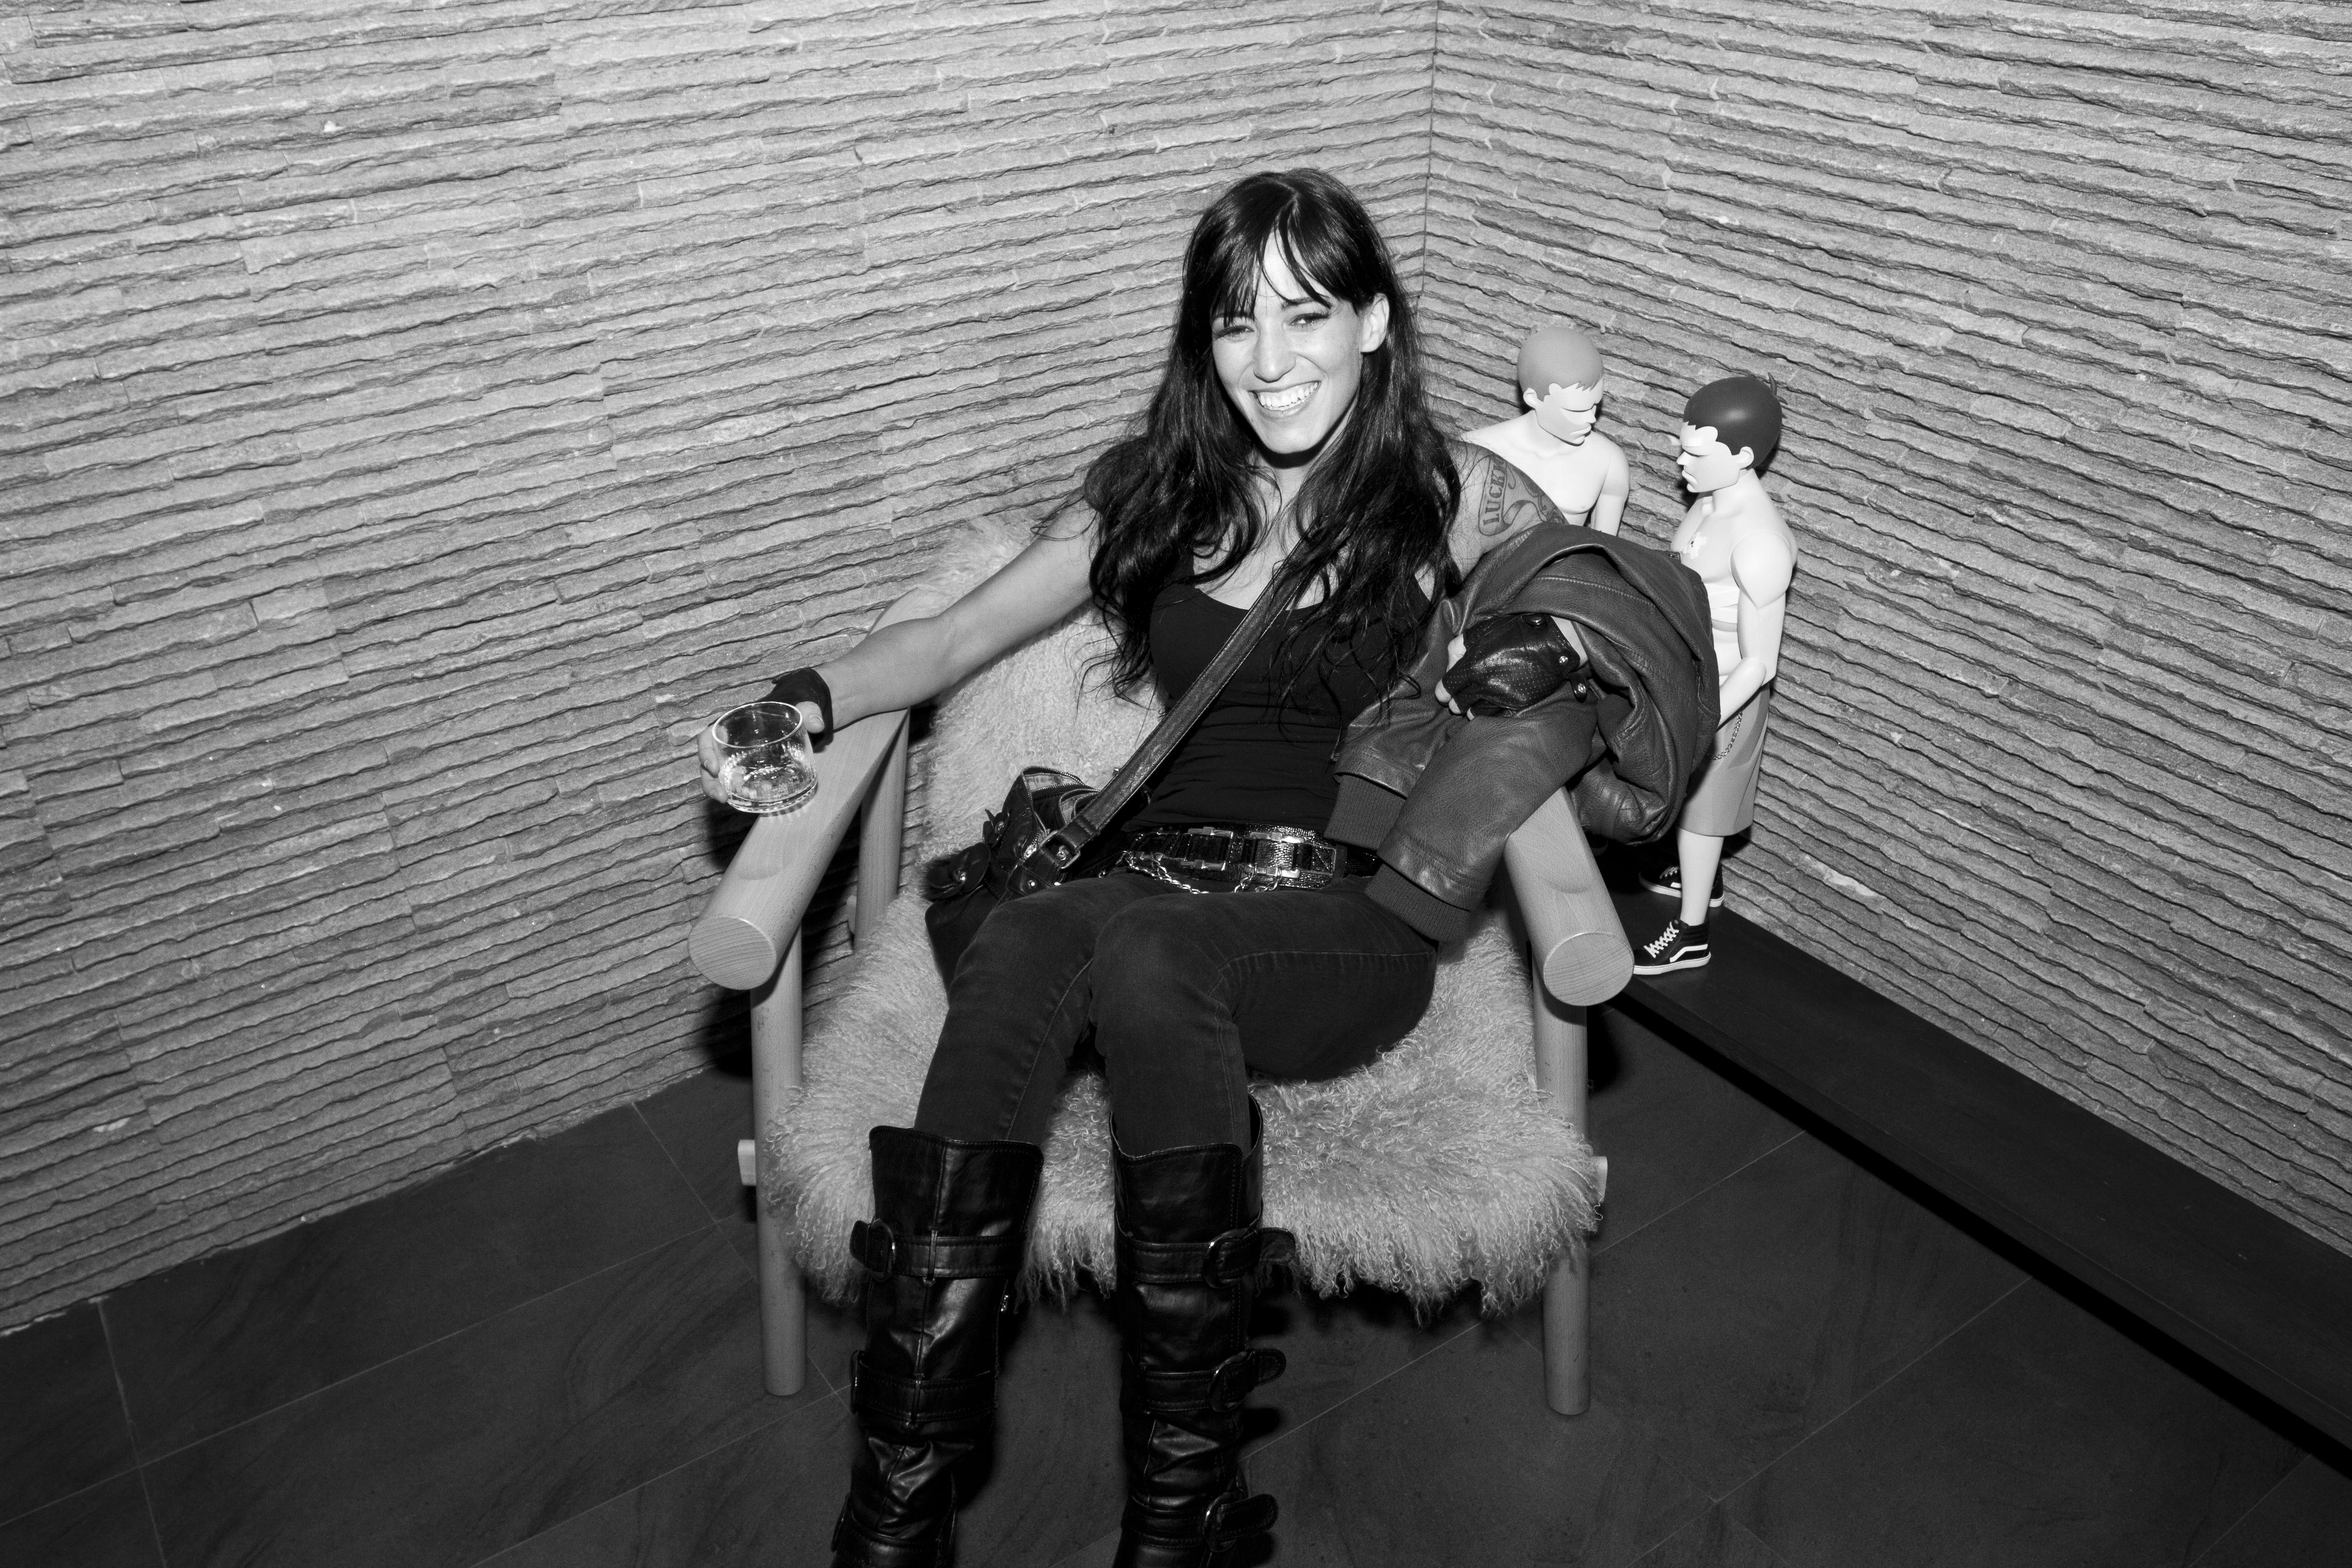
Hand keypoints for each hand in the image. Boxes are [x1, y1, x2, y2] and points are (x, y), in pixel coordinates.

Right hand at [697, 666, 831, 804]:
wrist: (799, 720)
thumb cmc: (791, 711)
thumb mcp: (801, 706)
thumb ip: (809, 710)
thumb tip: (818, 723)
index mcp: (734, 725)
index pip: (708, 737)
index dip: (705, 752)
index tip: (713, 766)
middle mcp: (731, 744)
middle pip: (709, 763)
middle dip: (710, 781)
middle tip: (722, 796)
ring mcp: (738, 760)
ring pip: (720, 777)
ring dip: (721, 791)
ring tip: (729, 802)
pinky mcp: (749, 773)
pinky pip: (737, 784)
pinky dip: (740, 793)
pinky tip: (752, 800)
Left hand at [1437, 613, 1588, 716]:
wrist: (1551, 641)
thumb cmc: (1515, 632)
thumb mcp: (1482, 630)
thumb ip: (1459, 647)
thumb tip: (1449, 665)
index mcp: (1473, 665)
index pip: (1447, 687)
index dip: (1443, 692)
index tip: (1443, 694)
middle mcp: (1484, 684)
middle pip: (1459, 703)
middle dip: (1456, 702)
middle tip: (1457, 699)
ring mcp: (1501, 696)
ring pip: (1475, 714)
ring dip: (1470, 710)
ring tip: (1472, 705)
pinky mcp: (1516, 704)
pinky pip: (1494, 715)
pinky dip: (1488, 713)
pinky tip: (1488, 707)